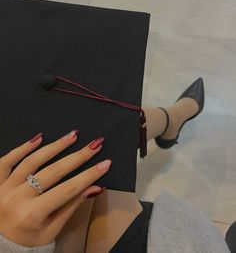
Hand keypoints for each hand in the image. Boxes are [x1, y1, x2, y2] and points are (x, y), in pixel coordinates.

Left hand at [0, 130, 110, 246]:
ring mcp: (4, 188)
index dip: (88, 176)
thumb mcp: (52, 230)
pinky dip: (23, 147)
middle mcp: (16, 199)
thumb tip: (95, 187)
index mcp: (31, 215)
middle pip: (53, 171)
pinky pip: (7, 160)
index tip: (105, 163)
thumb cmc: (27, 241)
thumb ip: (71, 206)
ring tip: (72, 135)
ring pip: (32, 161)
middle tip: (94, 145)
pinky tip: (39, 138)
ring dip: (55, 146)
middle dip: (78, 156)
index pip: (67, 190)